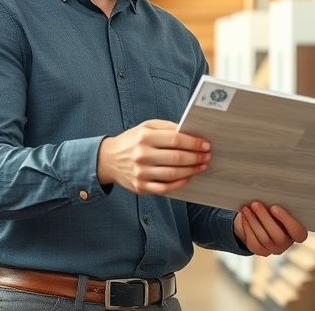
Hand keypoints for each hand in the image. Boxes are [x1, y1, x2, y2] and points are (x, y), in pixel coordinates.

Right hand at [96, 119, 210, 194]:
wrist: (108, 159)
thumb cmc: (131, 141)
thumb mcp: (146, 127)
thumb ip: (167, 127)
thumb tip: (190, 131)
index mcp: (144, 137)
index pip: (176, 140)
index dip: (194, 143)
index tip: (205, 144)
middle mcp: (142, 155)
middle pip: (177, 158)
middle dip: (196, 157)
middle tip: (207, 156)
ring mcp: (141, 173)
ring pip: (173, 174)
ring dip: (191, 170)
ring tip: (201, 166)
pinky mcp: (140, 187)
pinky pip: (165, 188)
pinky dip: (179, 183)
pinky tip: (187, 177)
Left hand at [234, 202, 308, 255]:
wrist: (259, 221)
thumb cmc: (272, 210)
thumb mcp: (278, 207)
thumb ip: (279, 206)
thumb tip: (270, 196)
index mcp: (297, 232)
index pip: (297, 232)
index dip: (286, 220)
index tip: (274, 207)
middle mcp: (287, 243)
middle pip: (278, 236)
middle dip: (265, 218)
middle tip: (255, 204)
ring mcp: (274, 249)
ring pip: (264, 239)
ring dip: (253, 221)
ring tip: (246, 208)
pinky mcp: (261, 251)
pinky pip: (254, 242)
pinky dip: (248, 227)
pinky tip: (244, 216)